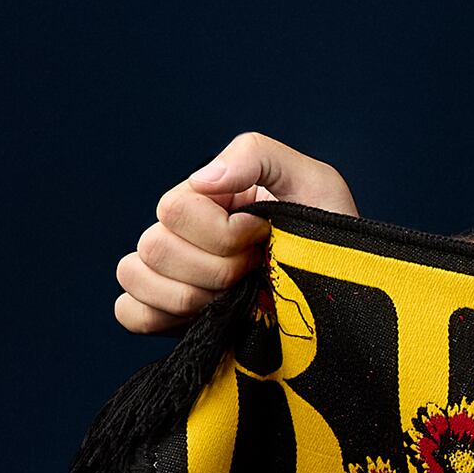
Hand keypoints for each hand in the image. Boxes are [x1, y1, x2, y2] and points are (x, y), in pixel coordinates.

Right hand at [114, 133, 356, 334]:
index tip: (263, 237)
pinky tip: (204, 316)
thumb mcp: (314, 182)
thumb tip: (202, 180)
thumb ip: (257, 156)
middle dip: (216, 268)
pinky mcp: (166, 313)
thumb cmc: (332, 238)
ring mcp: (170, 272)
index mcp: (208, 196)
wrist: (344, 297)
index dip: (223, 233)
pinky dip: (160, 316)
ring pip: (135, 276)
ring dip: (192, 295)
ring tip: (235, 296)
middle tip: (254, 270)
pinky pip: (128, 312)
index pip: (176, 209)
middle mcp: (182, 231)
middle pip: (154, 247)